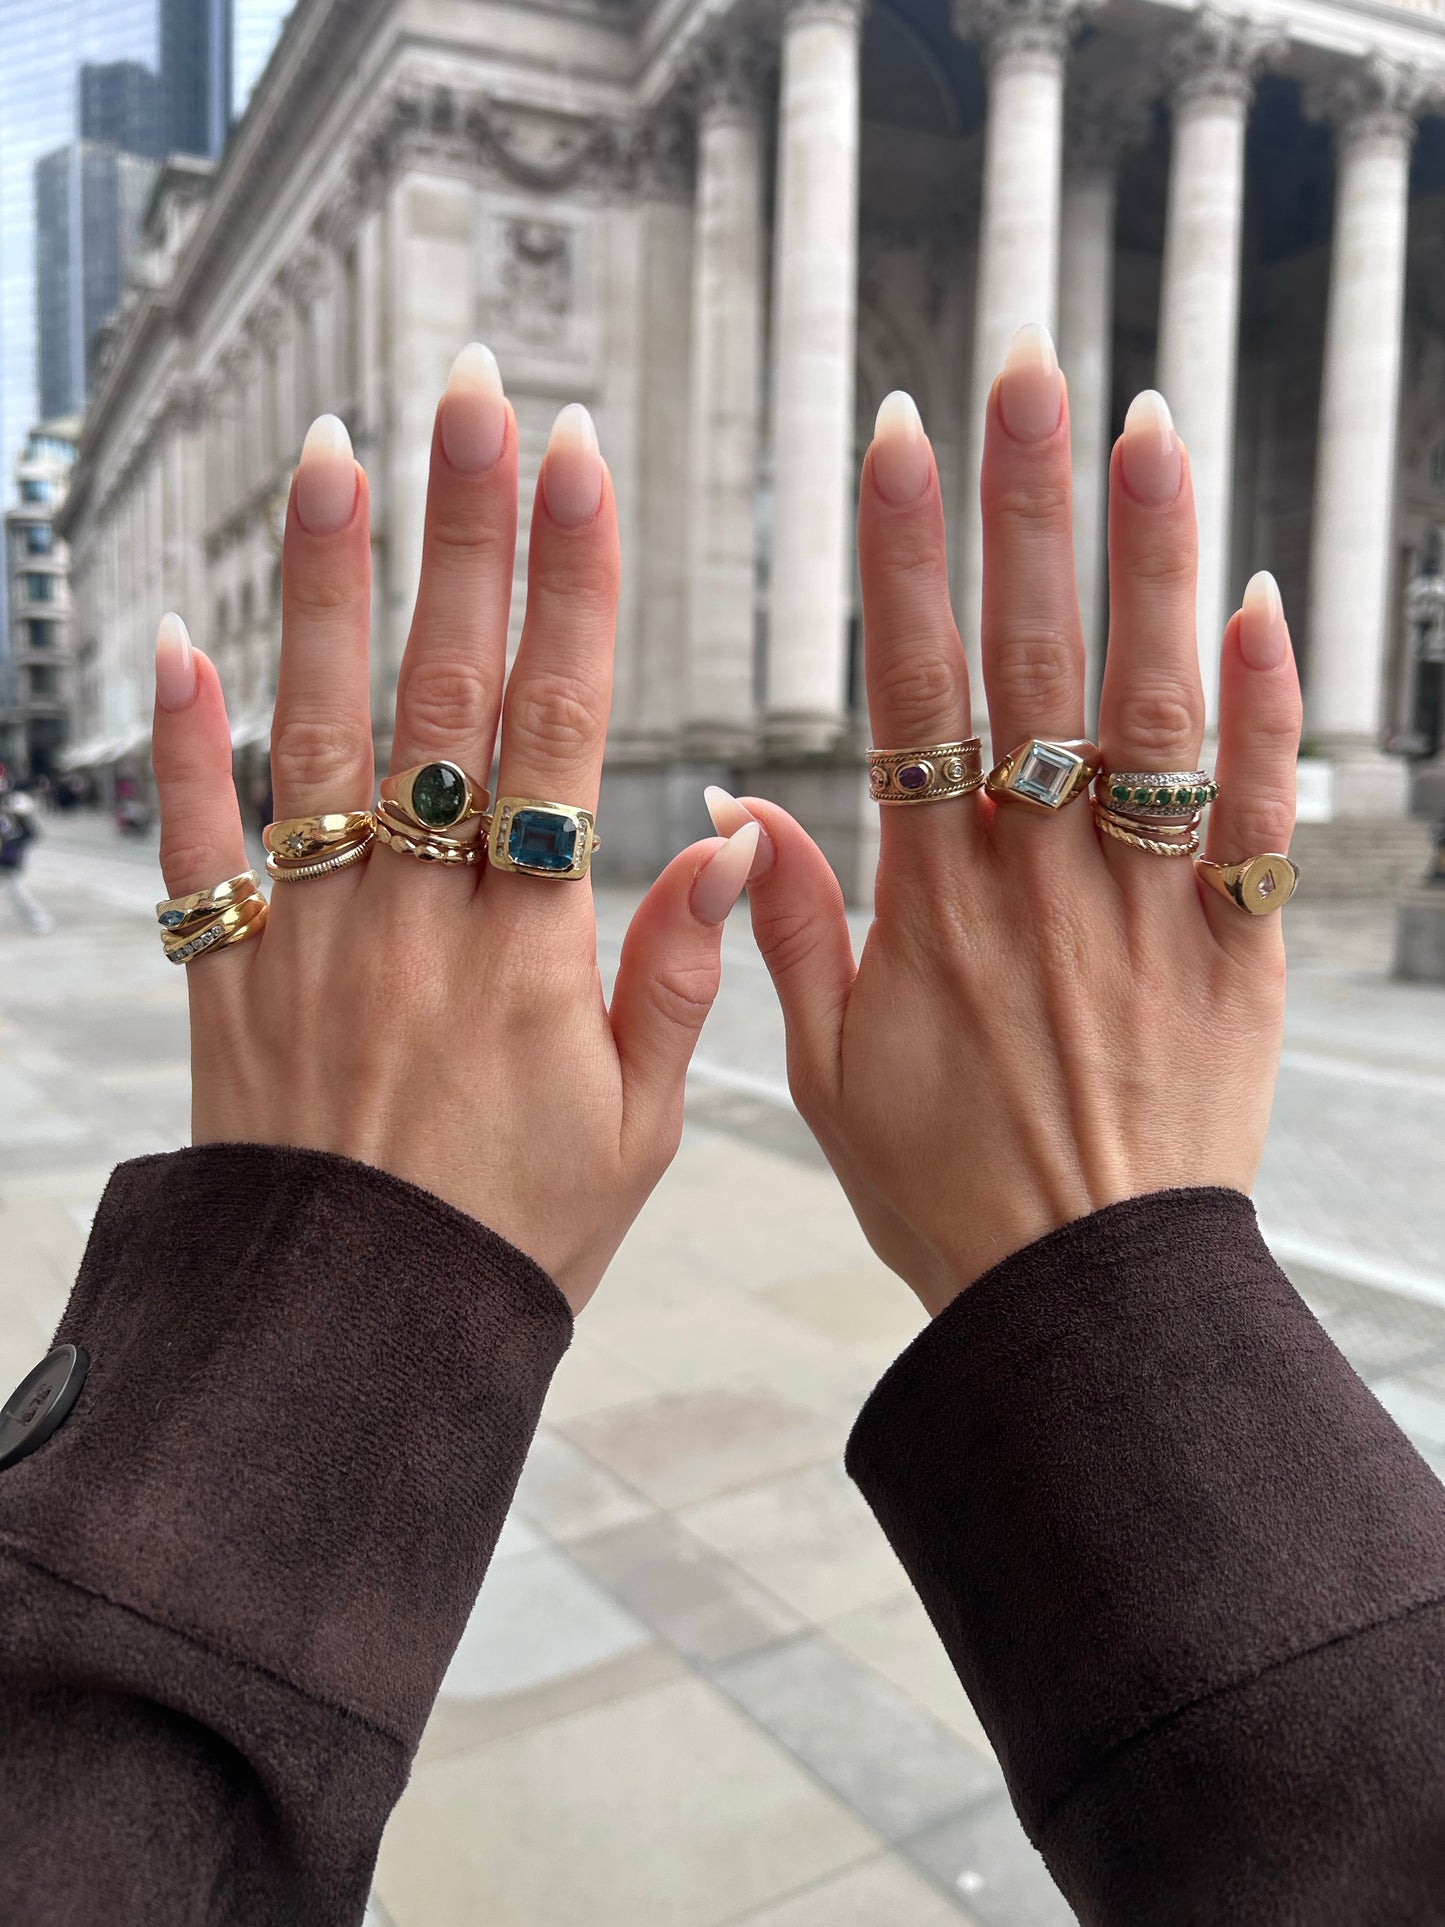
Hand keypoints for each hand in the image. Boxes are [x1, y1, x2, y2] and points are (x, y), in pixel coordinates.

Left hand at [150, 347, 757, 1311]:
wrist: (353, 1334)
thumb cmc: (509, 1235)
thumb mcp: (635, 1127)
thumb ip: (673, 977)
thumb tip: (720, 844)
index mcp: (531, 945)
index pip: (561, 726)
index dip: (574, 586)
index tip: (582, 463)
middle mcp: (417, 914)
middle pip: (441, 691)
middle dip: (465, 533)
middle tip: (470, 396)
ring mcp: (310, 935)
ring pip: (316, 733)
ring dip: (326, 587)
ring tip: (336, 454)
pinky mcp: (224, 975)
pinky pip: (193, 843)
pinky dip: (178, 739)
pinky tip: (174, 634)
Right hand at [709, 325, 1300, 1314]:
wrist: (1083, 1300)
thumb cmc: (948, 1190)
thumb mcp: (828, 1071)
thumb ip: (783, 929)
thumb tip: (734, 806)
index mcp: (932, 904)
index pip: (914, 693)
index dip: (905, 559)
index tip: (894, 440)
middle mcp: (1041, 880)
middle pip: (1033, 663)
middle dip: (1023, 506)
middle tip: (1021, 368)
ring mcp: (1146, 905)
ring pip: (1147, 706)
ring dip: (1148, 560)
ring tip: (1145, 427)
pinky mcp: (1237, 947)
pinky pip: (1251, 812)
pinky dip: (1261, 707)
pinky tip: (1260, 600)